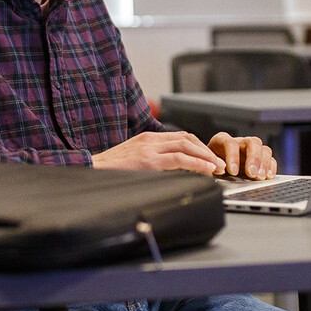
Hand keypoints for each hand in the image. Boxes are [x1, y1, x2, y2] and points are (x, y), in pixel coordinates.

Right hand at [92, 131, 225, 174]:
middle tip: (219, 163)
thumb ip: (151, 161)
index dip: (199, 147)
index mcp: (147, 138)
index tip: (209, 158)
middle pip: (187, 139)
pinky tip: (206, 170)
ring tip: (217, 167)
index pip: (181, 137)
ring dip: (206, 157)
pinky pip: (179, 159)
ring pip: (187, 146)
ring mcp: (149, 148)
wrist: (90, 170)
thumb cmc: (109, 171)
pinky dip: (197, 163)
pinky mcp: (148, 160)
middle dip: (206, 151)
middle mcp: (150, 139)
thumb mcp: (133, 160)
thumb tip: (172, 172)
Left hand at [207, 132, 276, 179]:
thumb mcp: (207, 165)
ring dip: (263, 164)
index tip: (232, 171)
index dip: (232, 156)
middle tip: (251, 173)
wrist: (213, 169)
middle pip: (252, 142)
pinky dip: (271, 168)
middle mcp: (239, 142)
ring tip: (260, 177)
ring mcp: (251, 150)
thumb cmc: (209, 165)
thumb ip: (211, 167)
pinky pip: (270, 159)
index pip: (230, 143)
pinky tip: (268, 177)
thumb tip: (217, 171)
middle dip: (253, 158)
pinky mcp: (260, 159)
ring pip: (263, 149)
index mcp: (222, 140)